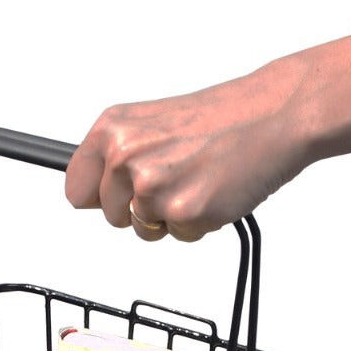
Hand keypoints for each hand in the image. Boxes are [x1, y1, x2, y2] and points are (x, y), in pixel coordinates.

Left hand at [64, 59, 311, 241]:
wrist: (274, 114)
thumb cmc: (220, 119)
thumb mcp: (152, 124)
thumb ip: (116, 156)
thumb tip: (89, 192)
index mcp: (112, 130)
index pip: (76, 188)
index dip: (100, 197)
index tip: (118, 194)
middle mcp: (125, 156)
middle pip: (110, 216)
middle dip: (140, 208)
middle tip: (177, 177)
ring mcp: (152, 185)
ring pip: (144, 230)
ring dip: (170, 216)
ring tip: (196, 180)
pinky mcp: (183, 210)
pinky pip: (179, 236)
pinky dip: (198, 223)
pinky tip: (213, 190)